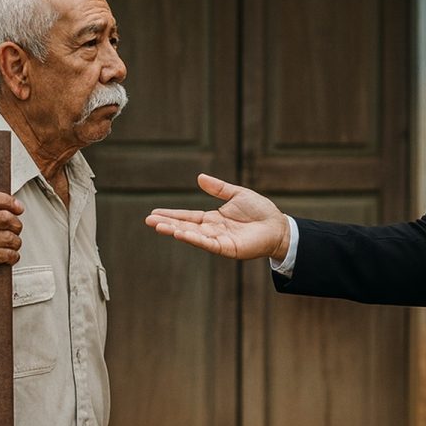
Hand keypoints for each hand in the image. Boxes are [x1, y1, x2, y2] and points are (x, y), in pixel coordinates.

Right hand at [0, 190, 23, 299]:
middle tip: (13, 233)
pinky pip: (8, 253)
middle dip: (16, 227)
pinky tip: (5, 258)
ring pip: (10, 237)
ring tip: (8, 248)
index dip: (9, 201)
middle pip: (6, 217)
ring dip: (15, 244)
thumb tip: (15, 206)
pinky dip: (12, 257)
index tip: (18, 208)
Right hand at [145, 173, 290, 261]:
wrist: (278, 226)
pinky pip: (208, 244)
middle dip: (167, 224)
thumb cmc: (260, 211)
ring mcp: (219, 241)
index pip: (187, 216)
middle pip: (185, 226)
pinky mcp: (228, 249)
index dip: (171, 215)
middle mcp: (213, 230)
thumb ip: (218, 188)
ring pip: (193, 236)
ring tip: (159, 227)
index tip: (154, 213)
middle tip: (148, 220)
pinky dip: (194, 239)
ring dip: (176, 231)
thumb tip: (200, 177)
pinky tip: (181, 234)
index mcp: (213, 218)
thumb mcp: (237, 194)